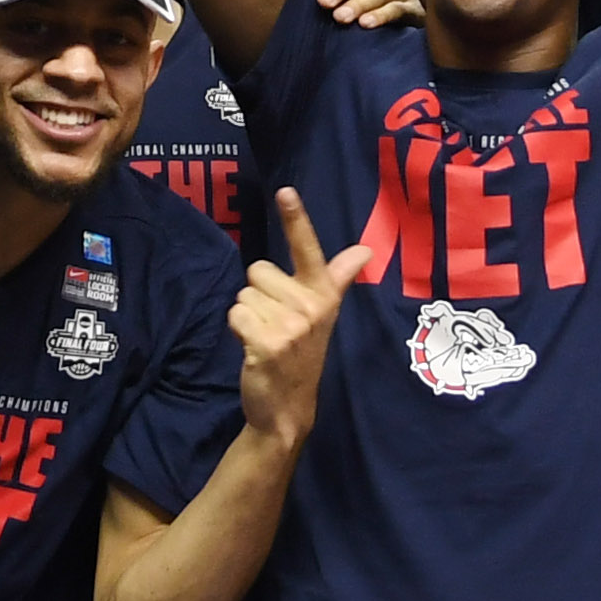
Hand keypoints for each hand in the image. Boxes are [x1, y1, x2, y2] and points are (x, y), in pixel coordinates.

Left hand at [230, 189, 371, 454]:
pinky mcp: (267, 343)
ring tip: (266, 337)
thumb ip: (337, 278)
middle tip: (275, 324)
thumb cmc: (301, 354)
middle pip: (257, 271)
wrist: (288, 409)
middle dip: (259, 295)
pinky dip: (237, 330)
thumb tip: (365, 249)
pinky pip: (235, 313)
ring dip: (247, 315)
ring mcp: (291, 326)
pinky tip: (254, 349)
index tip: (285, 191)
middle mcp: (311, 307)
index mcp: (324, 295)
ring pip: (244, 293)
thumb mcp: (324, 315)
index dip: (296, 219)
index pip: (309, 250)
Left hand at [306, 0, 421, 29]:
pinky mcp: (414, 11)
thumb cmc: (375, 27)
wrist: (418, 39)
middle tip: (323, 2)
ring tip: (340, 18)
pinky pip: (396, 10)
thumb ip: (334, 8)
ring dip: (358, 4)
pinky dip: (381, 16)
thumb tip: (303, 10)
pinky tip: (366, 24)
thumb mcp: (353, 14)